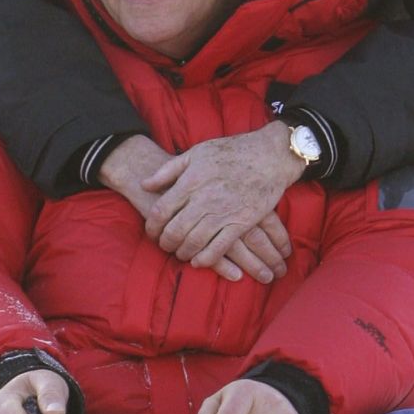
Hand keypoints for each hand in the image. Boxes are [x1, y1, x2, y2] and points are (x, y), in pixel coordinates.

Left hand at [142, 124, 300, 277]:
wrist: (269, 156)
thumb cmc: (231, 151)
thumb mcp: (196, 153)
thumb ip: (168, 170)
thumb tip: (144, 185)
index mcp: (190, 181)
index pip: (161, 211)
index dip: (152, 226)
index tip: (152, 232)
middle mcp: (203, 199)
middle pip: (175, 230)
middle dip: (166, 243)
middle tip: (165, 246)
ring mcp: (222, 213)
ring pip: (194, 242)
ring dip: (183, 252)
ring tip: (180, 253)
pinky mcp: (240, 223)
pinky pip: (218, 248)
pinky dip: (205, 259)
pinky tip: (198, 261)